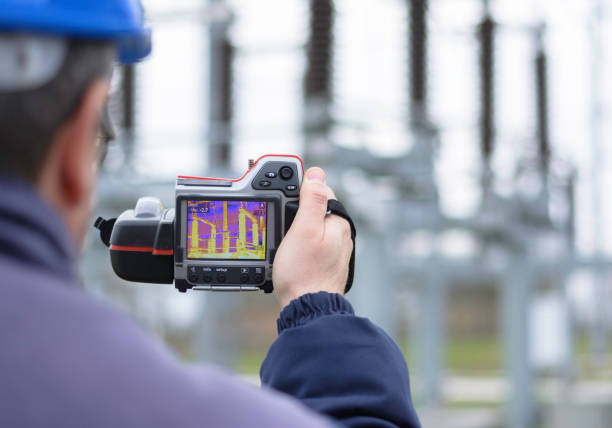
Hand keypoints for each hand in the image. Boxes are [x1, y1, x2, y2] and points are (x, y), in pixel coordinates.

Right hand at [273, 167, 352, 309]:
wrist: (307, 309)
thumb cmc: (304, 272)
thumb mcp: (304, 229)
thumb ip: (312, 200)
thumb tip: (316, 174)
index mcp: (338, 223)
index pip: (320, 192)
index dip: (299, 192)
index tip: (283, 201)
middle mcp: (340, 236)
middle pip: (314, 211)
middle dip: (295, 213)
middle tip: (280, 227)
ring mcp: (333, 252)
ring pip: (310, 229)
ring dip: (294, 231)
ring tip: (283, 244)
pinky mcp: (324, 265)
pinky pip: (309, 246)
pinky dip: (297, 247)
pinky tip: (289, 257)